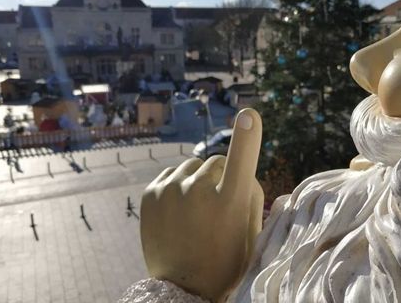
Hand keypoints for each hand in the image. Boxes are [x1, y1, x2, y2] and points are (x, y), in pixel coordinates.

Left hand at [140, 108, 263, 302]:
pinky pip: (172, 173)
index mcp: (228, 203)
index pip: (241, 159)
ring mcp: (170, 191)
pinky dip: (179, 184)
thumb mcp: (249, 233)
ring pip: (194, 165)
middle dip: (222, 176)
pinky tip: (181, 207)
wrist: (182, 288)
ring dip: (199, 179)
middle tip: (218, 204)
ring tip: (197, 207)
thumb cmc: (225, 260)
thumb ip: (249, 195)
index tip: (249, 114)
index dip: (247, 135)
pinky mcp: (150, 193)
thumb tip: (239, 168)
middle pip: (218, 161)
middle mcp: (198, 191)